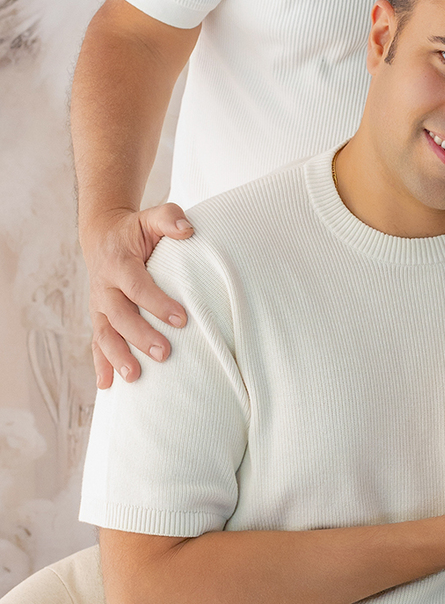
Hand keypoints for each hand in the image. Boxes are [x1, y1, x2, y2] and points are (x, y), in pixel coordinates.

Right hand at [81, 204, 194, 387]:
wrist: (104, 237)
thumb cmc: (137, 231)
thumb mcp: (152, 218)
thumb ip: (170, 218)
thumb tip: (188, 230)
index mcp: (119, 263)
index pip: (137, 285)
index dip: (157, 303)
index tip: (182, 319)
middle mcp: (105, 287)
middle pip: (120, 315)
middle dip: (140, 336)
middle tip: (164, 353)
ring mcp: (99, 305)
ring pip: (104, 333)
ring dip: (117, 356)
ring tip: (134, 377)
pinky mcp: (99, 318)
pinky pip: (97, 343)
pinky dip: (100, 364)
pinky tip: (107, 386)